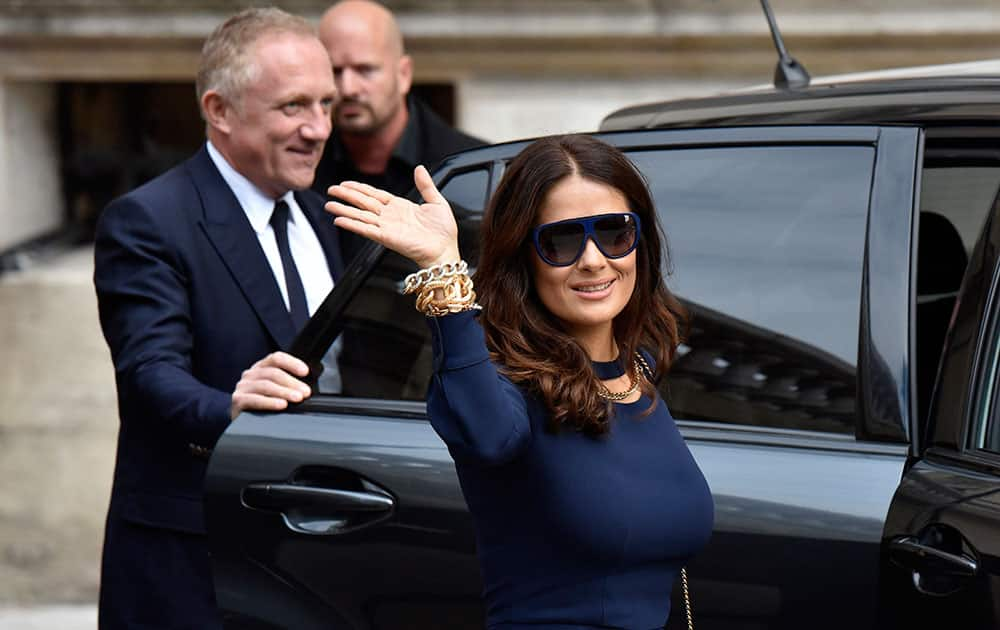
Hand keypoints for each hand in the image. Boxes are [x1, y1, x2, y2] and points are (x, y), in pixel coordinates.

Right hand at [230, 352, 310, 419]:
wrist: (239, 422)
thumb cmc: (261, 405)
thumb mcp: (276, 391)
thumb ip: (289, 384)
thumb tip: (310, 384)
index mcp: (261, 368)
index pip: (276, 358)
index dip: (292, 363)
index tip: (305, 372)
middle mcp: (251, 374)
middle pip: (273, 373)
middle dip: (292, 382)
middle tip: (305, 392)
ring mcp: (243, 386)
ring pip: (265, 385)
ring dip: (284, 392)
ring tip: (297, 398)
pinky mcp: (238, 400)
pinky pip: (255, 399)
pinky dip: (270, 402)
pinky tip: (281, 405)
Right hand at [325, 165, 460, 267]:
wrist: (445, 250)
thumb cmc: (443, 231)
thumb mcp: (436, 202)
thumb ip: (425, 185)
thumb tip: (420, 168)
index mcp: (400, 207)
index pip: (374, 194)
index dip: (359, 188)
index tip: (346, 184)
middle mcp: (390, 216)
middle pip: (363, 202)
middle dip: (346, 195)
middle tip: (331, 190)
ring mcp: (386, 227)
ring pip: (360, 215)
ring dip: (344, 210)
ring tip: (329, 205)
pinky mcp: (386, 237)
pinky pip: (366, 229)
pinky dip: (352, 225)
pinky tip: (340, 220)